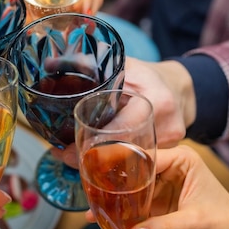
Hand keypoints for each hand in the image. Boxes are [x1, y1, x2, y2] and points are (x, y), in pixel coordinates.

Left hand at [51, 57, 196, 168]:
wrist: (180, 88)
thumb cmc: (148, 76)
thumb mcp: (123, 66)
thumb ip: (90, 67)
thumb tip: (48, 63)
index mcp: (155, 102)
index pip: (118, 133)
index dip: (91, 146)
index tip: (65, 153)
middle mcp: (167, 127)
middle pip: (121, 155)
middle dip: (90, 160)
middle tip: (64, 157)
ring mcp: (171, 145)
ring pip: (130, 164)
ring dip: (102, 165)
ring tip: (76, 159)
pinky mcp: (170, 156)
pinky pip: (138, 165)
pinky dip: (118, 164)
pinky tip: (100, 161)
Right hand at [87, 145, 228, 228]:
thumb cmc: (227, 223)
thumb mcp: (195, 222)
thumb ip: (163, 227)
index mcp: (180, 161)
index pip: (143, 158)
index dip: (120, 169)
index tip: (99, 180)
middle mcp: (168, 171)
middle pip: (132, 178)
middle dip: (113, 196)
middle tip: (93, 209)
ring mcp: (162, 191)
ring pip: (131, 199)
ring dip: (116, 214)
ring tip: (96, 226)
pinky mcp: (159, 210)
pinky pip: (137, 217)